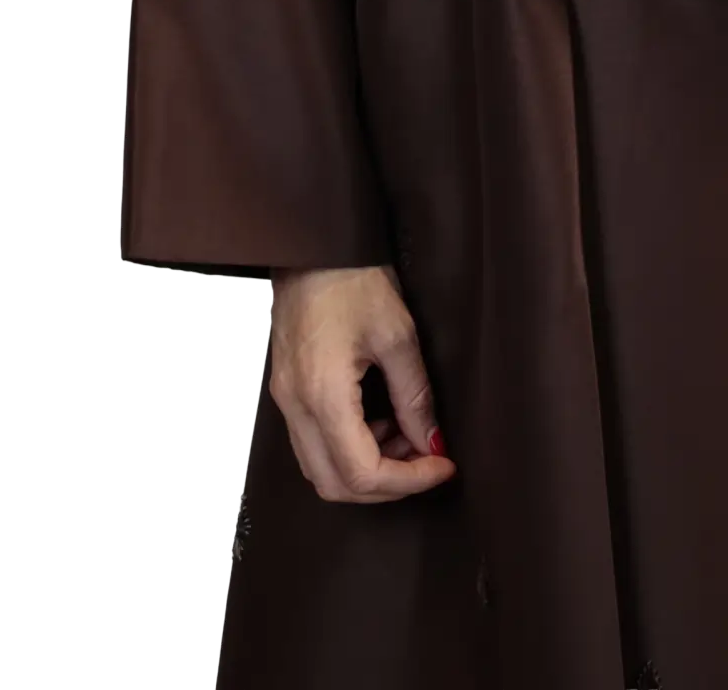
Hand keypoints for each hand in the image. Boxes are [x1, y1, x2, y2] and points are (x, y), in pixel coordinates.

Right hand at [268, 264, 454, 501]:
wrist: (313, 243)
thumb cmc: (353, 278)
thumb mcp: (397, 333)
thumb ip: (414, 396)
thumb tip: (432, 442)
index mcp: (322, 394)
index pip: (362, 472)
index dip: (408, 481)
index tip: (443, 465)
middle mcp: (295, 406)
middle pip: (335, 484)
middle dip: (386, 485)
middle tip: (426, 459)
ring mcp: (285, 400)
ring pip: (320, 469)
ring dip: (367, 468)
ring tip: (408, 436)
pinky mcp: (287, 389)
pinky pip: (313, 443)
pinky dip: (349, 448)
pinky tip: (380, 421)